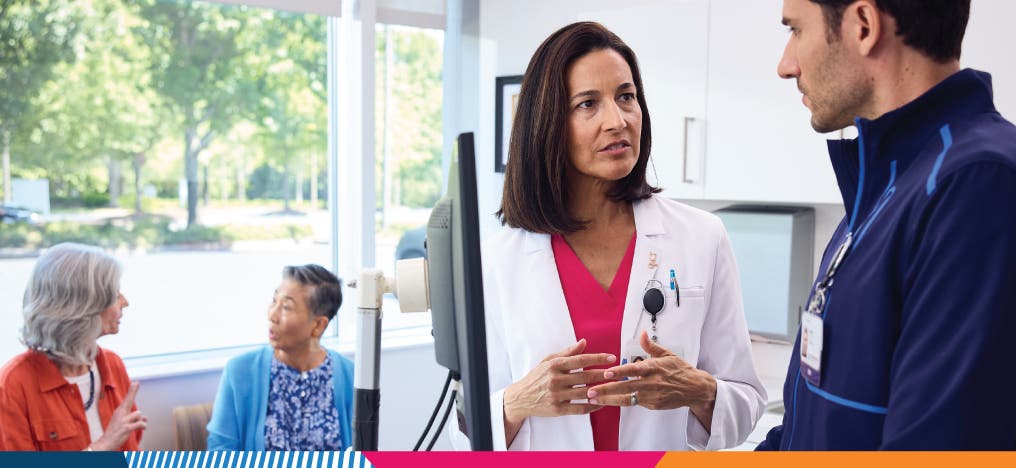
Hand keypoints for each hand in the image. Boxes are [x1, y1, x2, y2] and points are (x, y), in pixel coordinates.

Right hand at [89, 382, 146, 450]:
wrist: (105, 443)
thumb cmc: (115, 433)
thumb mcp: (123, 423)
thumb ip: (134, 419)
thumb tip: (146, 417)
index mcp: (119, 412)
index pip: (126, 400)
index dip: (132, 391)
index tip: (136, 382)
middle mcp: (120, 414)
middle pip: (128, 401)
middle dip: (132, 392)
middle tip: (136, 383)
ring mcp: (123, 421)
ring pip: (138, 414)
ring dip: (140, 420)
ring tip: (135, 426)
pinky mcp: (126, 428)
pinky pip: (140, 424)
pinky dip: (143, 426)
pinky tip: (143, 428)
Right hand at [502, 339, 613, 443]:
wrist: (520, 398)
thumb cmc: (537, 377)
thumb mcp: (548, 361)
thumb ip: (567, 352)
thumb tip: (584, 342)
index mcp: (554, 365)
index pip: (581, 359)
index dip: (598, 358)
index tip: (612, 357)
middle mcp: (556, 379)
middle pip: (586, 376)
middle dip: (604, 374)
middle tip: (619, 372)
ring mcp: (557, 395)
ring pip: (585, 392)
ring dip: (601, 390)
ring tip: (614, 387)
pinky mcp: (558, 409)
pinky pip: (580, 408)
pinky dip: (592, 406)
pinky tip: (601, 403)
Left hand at [586, 331, 716, 428]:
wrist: (696, 389)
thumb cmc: (680, 370)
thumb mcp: (668, 354)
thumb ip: (651, 346)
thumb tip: (642, 333)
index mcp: (655, 367)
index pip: (635, 369)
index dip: (621, 372)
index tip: (607, 373)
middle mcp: (652, 382)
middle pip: (627, 387)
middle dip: (607, 389)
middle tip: (591, 391)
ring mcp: (652, 395)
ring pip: (628, 399)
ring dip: (609, 399)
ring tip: (593, 399)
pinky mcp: (653, 405)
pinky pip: (634, 403)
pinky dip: (620, 402)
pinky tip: (606, 402)